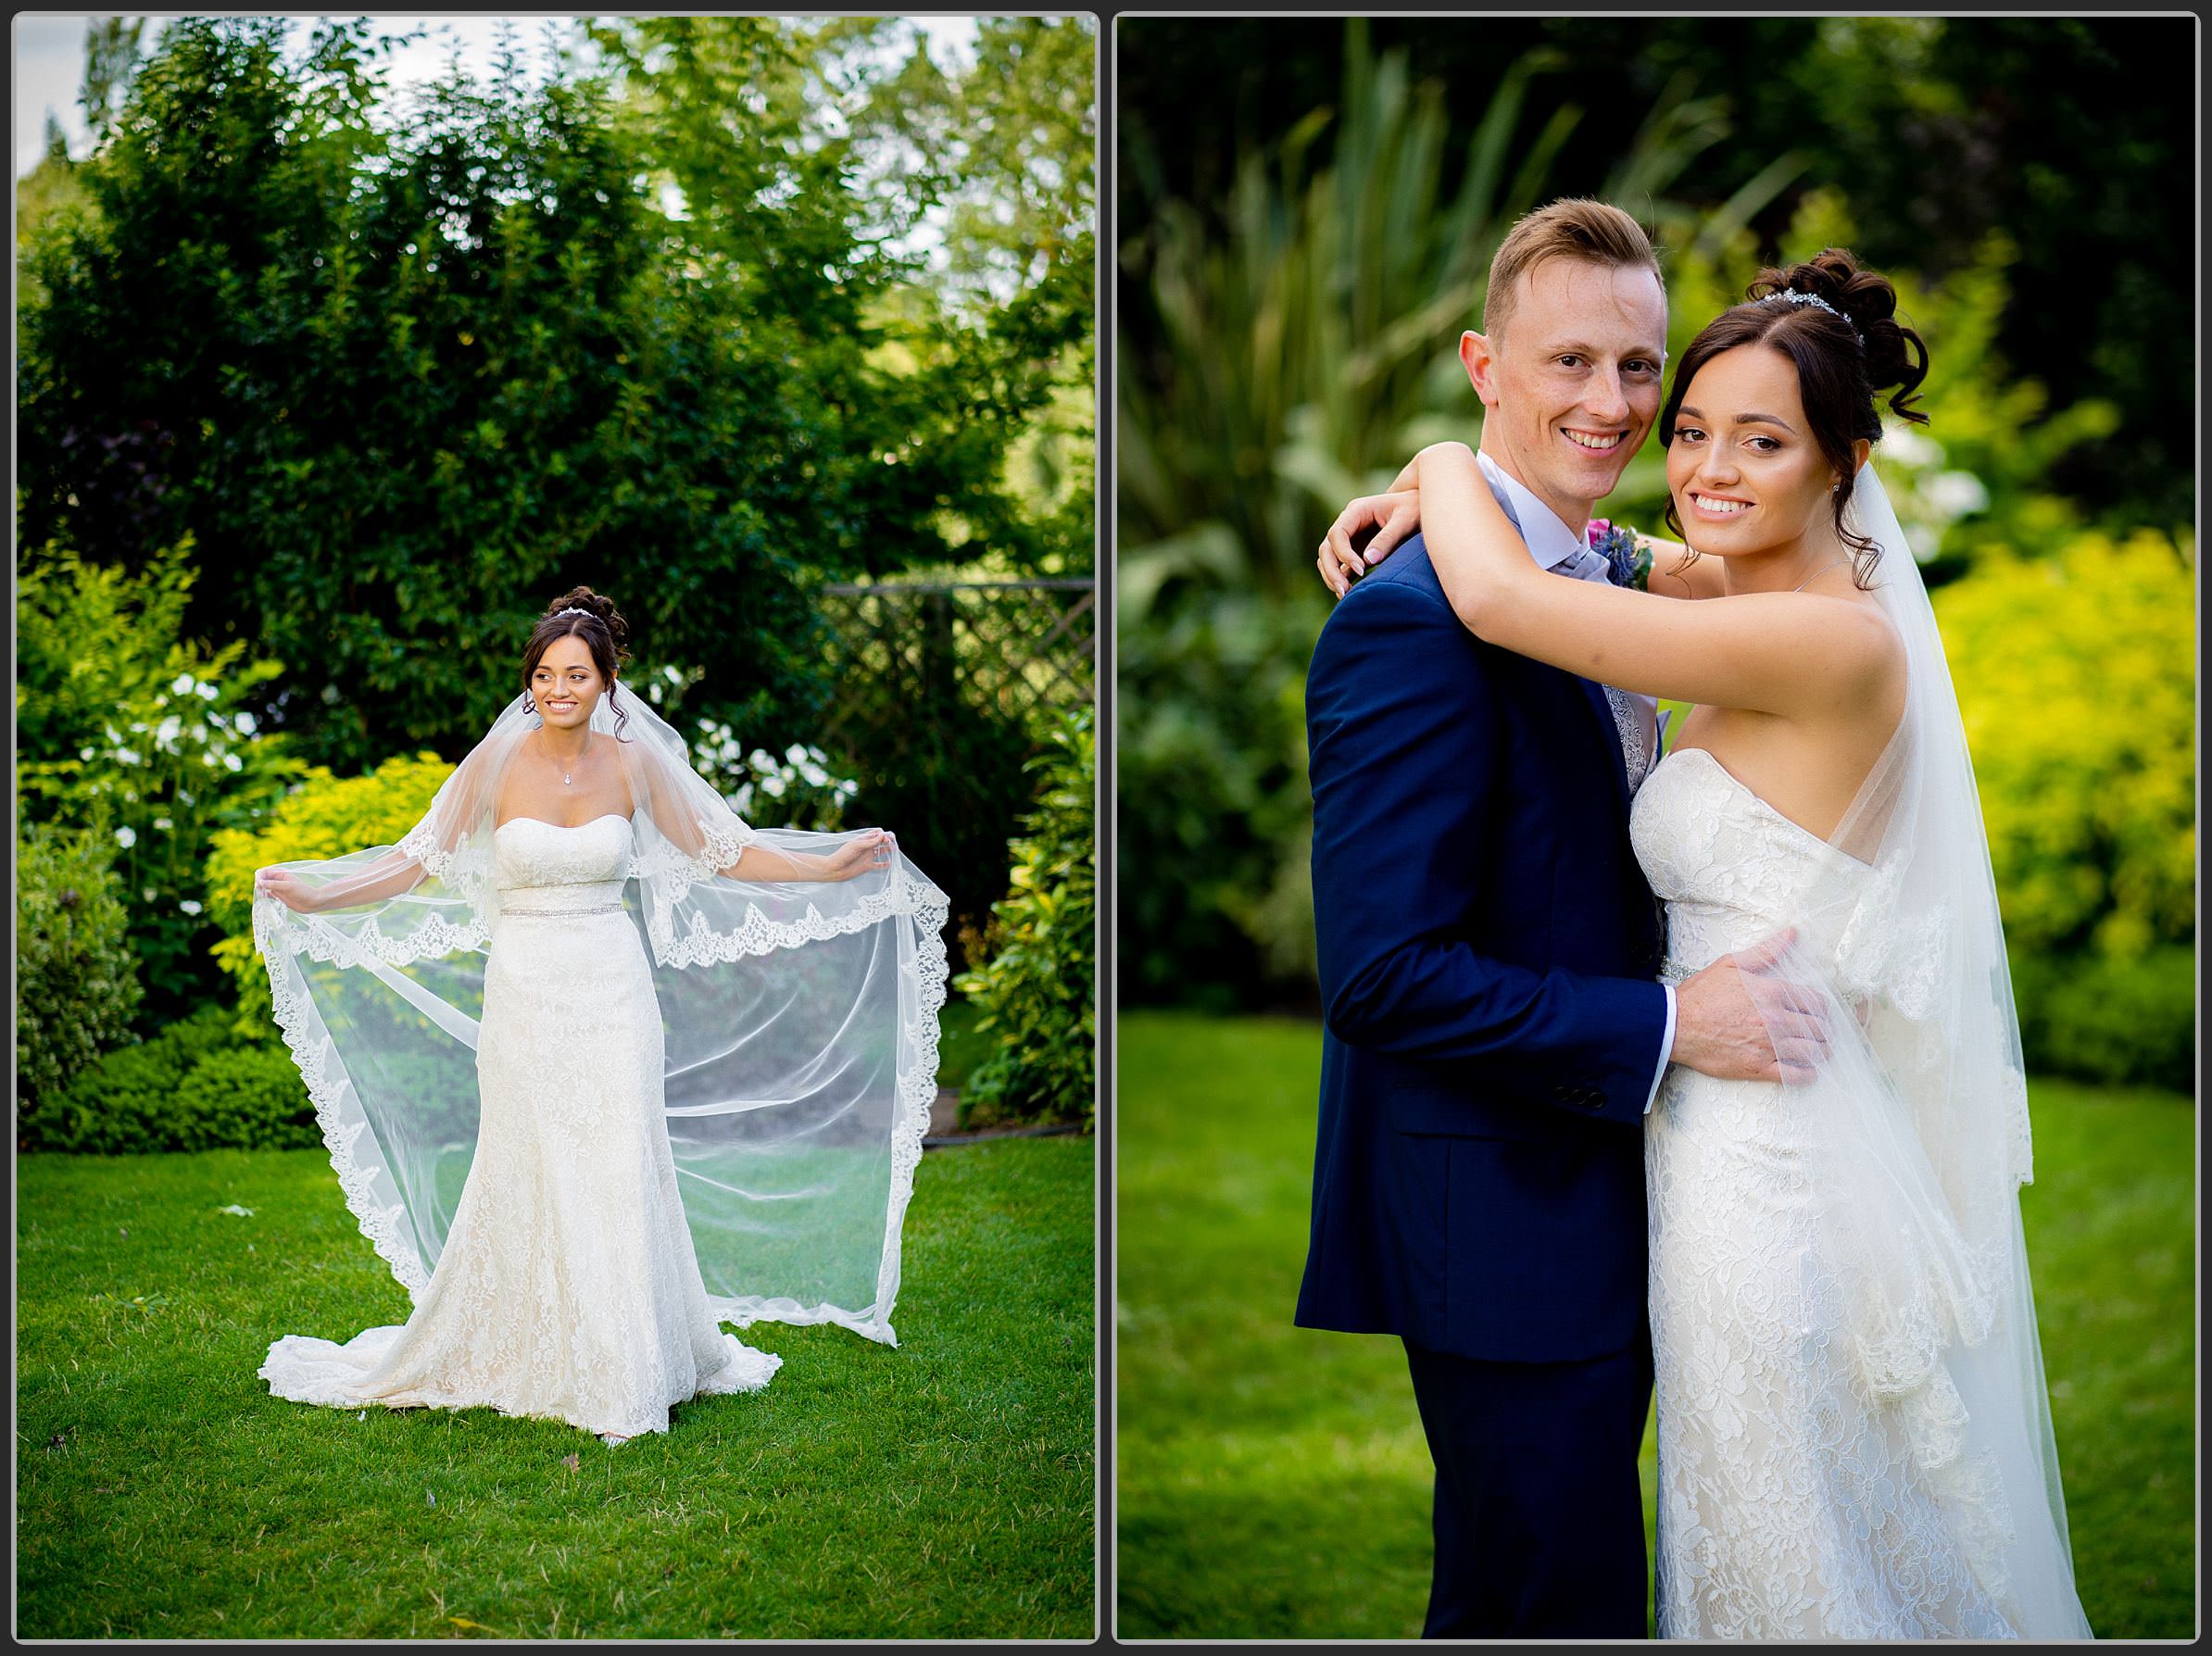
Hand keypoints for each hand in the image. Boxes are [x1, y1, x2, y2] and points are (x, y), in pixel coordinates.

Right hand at [254, 868, 318, 913]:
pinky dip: (264, 895)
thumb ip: (274, 884)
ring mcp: (278, 888)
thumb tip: (259, 882)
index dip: (259, 877)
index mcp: (281, 873)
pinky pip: (267, 894)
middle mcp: (278, 879)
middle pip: (263, 879)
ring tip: (261, 895)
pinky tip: (265, 898)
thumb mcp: (288, 886)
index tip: (259, 884)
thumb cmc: (303, 892)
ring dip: (260, 890)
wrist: (312, 902)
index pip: (265, 871)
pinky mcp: (279, 896)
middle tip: (260, 891)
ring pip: (264, 886)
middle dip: (259, 883)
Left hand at [817, 829, 892, 882]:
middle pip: (880, 841)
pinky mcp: (868, 866)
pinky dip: (884, 864)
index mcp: (863, 840)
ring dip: (888, 850)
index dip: (883, 834)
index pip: (876, 833)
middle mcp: (867, 847)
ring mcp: (868, 856)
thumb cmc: (843, 855)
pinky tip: (889, 863)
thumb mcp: (857, 846)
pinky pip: (879, 865)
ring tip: (894, 850)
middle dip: (887, 841)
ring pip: (881, 852)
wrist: (835, 869)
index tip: (886, 839)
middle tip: (892, 843)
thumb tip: (883, 835)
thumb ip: (870, 841)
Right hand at [1317, 489, 1421, 598]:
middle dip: (1331, 571)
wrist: (1419, 508)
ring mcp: (1349, 538)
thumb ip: (1387, 538)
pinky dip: (1340, 579)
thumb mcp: (1405, 520)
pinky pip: (1339, 566)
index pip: (1337, 533)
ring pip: (1328, 559)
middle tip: (1344, 591)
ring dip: (1332, 577)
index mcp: (1357, 511)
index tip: (1361, 570)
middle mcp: (1348, 524)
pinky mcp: (1354, 551)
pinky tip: (1349, 594)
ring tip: (1345, 595)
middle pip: (1327, 548)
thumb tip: (1368, 560)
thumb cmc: (1413, 509)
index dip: (1344, 554)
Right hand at [1669, 928, 1832, 1083]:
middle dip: (1824, 1030)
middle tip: (1822, 1032)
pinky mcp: (1758, 1067)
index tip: (1821, 1011)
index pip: (1815, 1001)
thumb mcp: (1732, 964)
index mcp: (1772, 992)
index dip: (1822, 1007)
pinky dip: (1806, 1075)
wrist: (1675, 1024)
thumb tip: (1791, 934)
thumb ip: (1766, 951)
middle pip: (1818, 1028)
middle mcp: (1776, 1019)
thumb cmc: (1701, 994)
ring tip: (1819, 1050)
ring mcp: (1768, 1045)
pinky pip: (1794, 1075)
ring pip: (1812, 1051)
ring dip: (1820, 1051)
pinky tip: (1807, 1071)